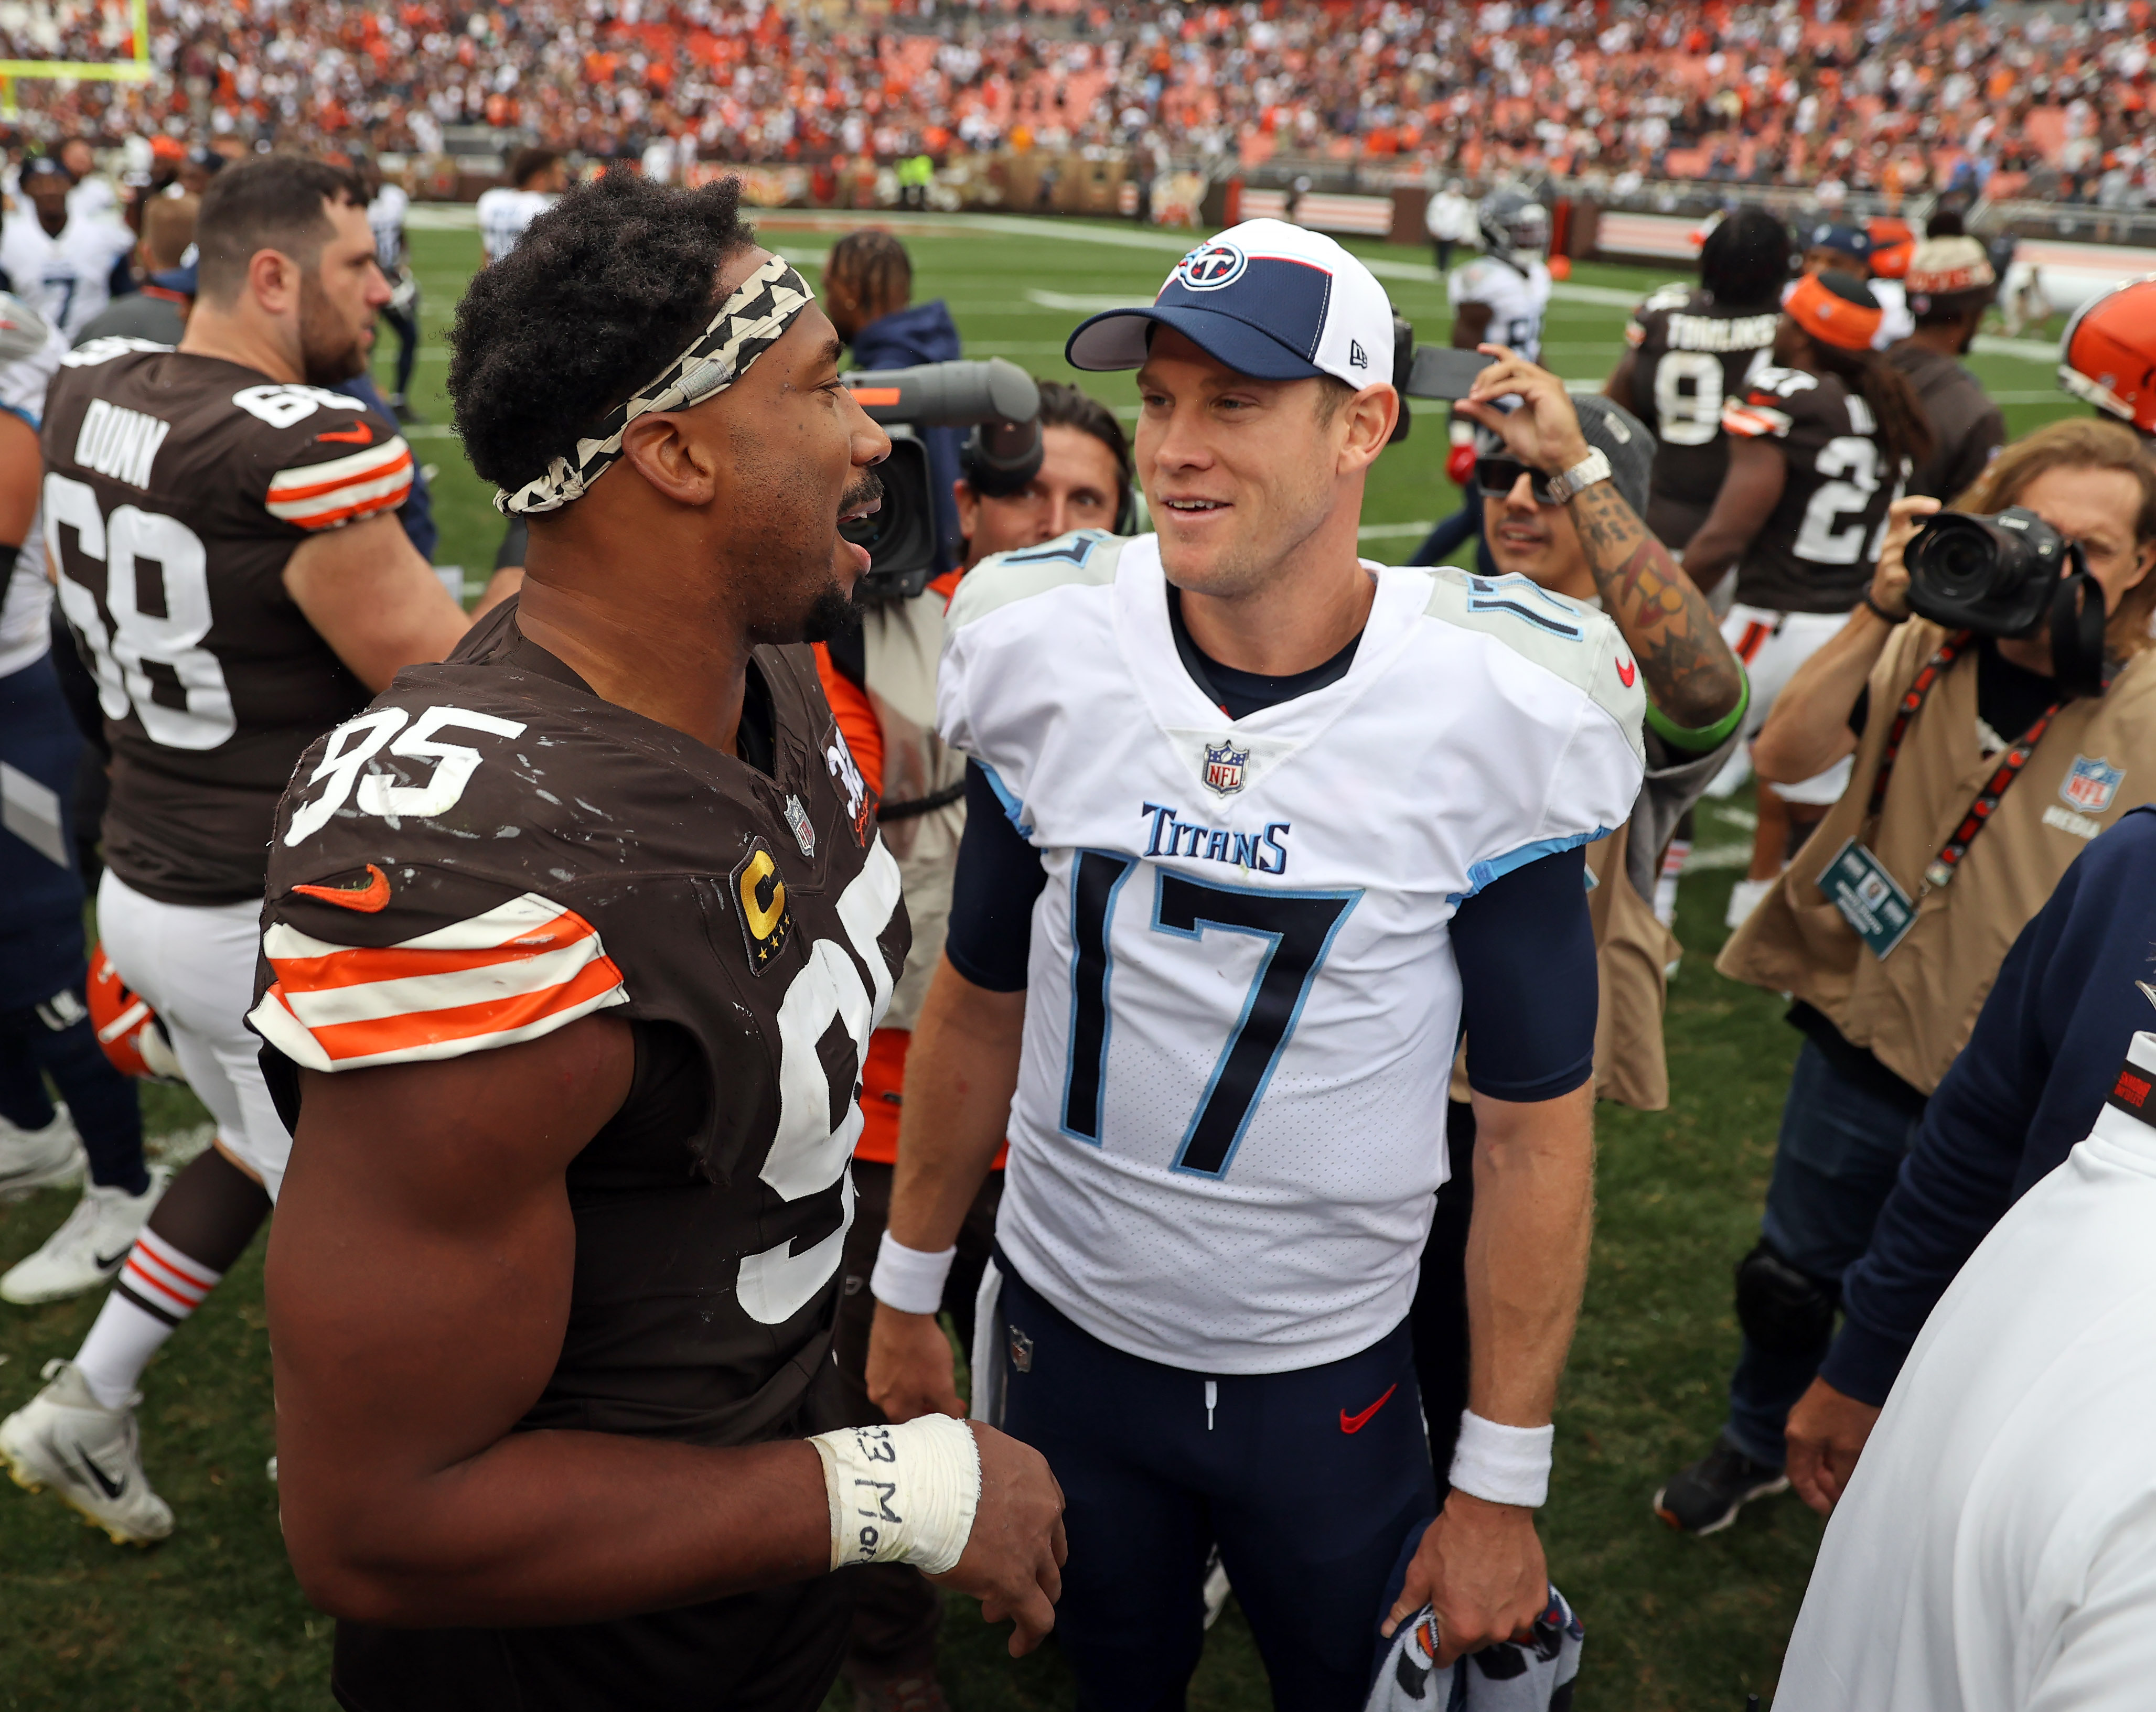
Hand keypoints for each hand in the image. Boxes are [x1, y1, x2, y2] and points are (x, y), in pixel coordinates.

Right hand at [866, 1301, 964, 1423]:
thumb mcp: (943, 1386)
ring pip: (900, 1392)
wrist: (902, 1315)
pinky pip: (893, 1375)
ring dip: (920, 1390)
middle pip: (907, 1410)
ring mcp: (874, 1377)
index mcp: (894, 1408)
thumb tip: (957, 1423)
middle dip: (931, 1405)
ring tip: (937, 1378)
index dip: (939, 1421)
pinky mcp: (875, 1359)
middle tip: (949, 1396)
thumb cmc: (922, 1352)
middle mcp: (879, 1397)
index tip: (954, 1410)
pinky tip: (920, 1363)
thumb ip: (948, 1409)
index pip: (918, 1426)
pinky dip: (909, 1375)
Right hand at [929, 1422, 1066, 1656]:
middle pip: (1049, 1548)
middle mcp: (1044, 1509)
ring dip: (1025, 1596)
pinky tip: (1017, 1647)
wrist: (920, 1484)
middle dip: (1028, 1564)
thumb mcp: (965, 1441)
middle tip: (999, 1576)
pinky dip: (1030, 1635)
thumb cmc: (929, 1459)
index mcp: (1034, 1471)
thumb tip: (959, 1452)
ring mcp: (1034, 1547)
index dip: (1029, 1530)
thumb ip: (977, 1457)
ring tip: (995, 1611)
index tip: (1008, 1542)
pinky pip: (1038, 1618)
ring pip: (1047, 1584)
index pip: (1046, 1508)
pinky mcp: (1016, 1582)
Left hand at [1384, 1490, 1547, 1666]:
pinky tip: (1503, 1580)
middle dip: (1462, 1627)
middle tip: (1457, 1597)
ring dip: (1489, 1617)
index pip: (1445, 1657)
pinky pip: (1520, 1613)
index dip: (1435, 1645)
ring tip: (1481, 1586)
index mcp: (1462, 1628)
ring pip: (1498, 1630)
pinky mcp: (1538, 1601)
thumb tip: (1387, 1630)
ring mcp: (1521, 1618)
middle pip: (1472, 1643)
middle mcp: (1494, 1631)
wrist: (1491, 1509)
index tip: (1434, 1627)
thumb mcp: (1421, 1571)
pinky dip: (1511, 1603)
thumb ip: (1405, 1606)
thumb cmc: (1451, 1539)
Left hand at [1455, 347, 1592, 477]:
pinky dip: (1495, 390)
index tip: (1479, 349)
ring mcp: (1546, 383)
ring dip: (1489, 378)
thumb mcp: (1503, 426)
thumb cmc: (1538, 445)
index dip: (1497, 351)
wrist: (1557, 459)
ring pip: (1512, 367)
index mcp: (1534, 386)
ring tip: (1475, 395)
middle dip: (1486, 373)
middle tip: (1472, 391)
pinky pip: (1514, 383)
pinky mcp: (1546, 389)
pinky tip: (1482, 398)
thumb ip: (1484, 413)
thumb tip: (1461, 403)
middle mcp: (1541, 380)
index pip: (1514, 361)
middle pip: (1510, 362)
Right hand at [1784, 1378, 1881, 1514]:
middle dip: (1823, 1483)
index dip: (1811, 1496)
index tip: (1826, 1509)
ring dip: (1830, 1468)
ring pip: (1815, 1451)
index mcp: (1799, 1439)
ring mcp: (1807, 1416)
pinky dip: (1833, 1453)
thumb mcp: (1850, 1448)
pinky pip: (1821, 1438)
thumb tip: (1839, 1488)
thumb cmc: (1852, 1411)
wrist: (1857, 1371)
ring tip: (1850, 1479)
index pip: (1798, 1476)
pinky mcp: (1819, 1408)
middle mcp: (1797, 1427)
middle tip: (1843, 1496)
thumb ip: (1843, 1473)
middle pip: (1806, 1464)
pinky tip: (1850, 1458)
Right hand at [1866, 494, 1941, 619]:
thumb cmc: (1902, 569)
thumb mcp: (1910, 549)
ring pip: (1903, 551)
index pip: (1898, 509)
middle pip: (1904, 532)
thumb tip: (1957, 524)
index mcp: (1895, 533)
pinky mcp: (1888, 579)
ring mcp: (1886, 562)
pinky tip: (1916, 580)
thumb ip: (1924, 536)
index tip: (1936, 505)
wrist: (1885, 599)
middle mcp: (1889, 544)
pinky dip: (1912, 576)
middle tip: (1940, 539)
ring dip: (1919, 555)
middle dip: (1922, 535)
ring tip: (1928, 562)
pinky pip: (1902, 573)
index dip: (1916, 504)